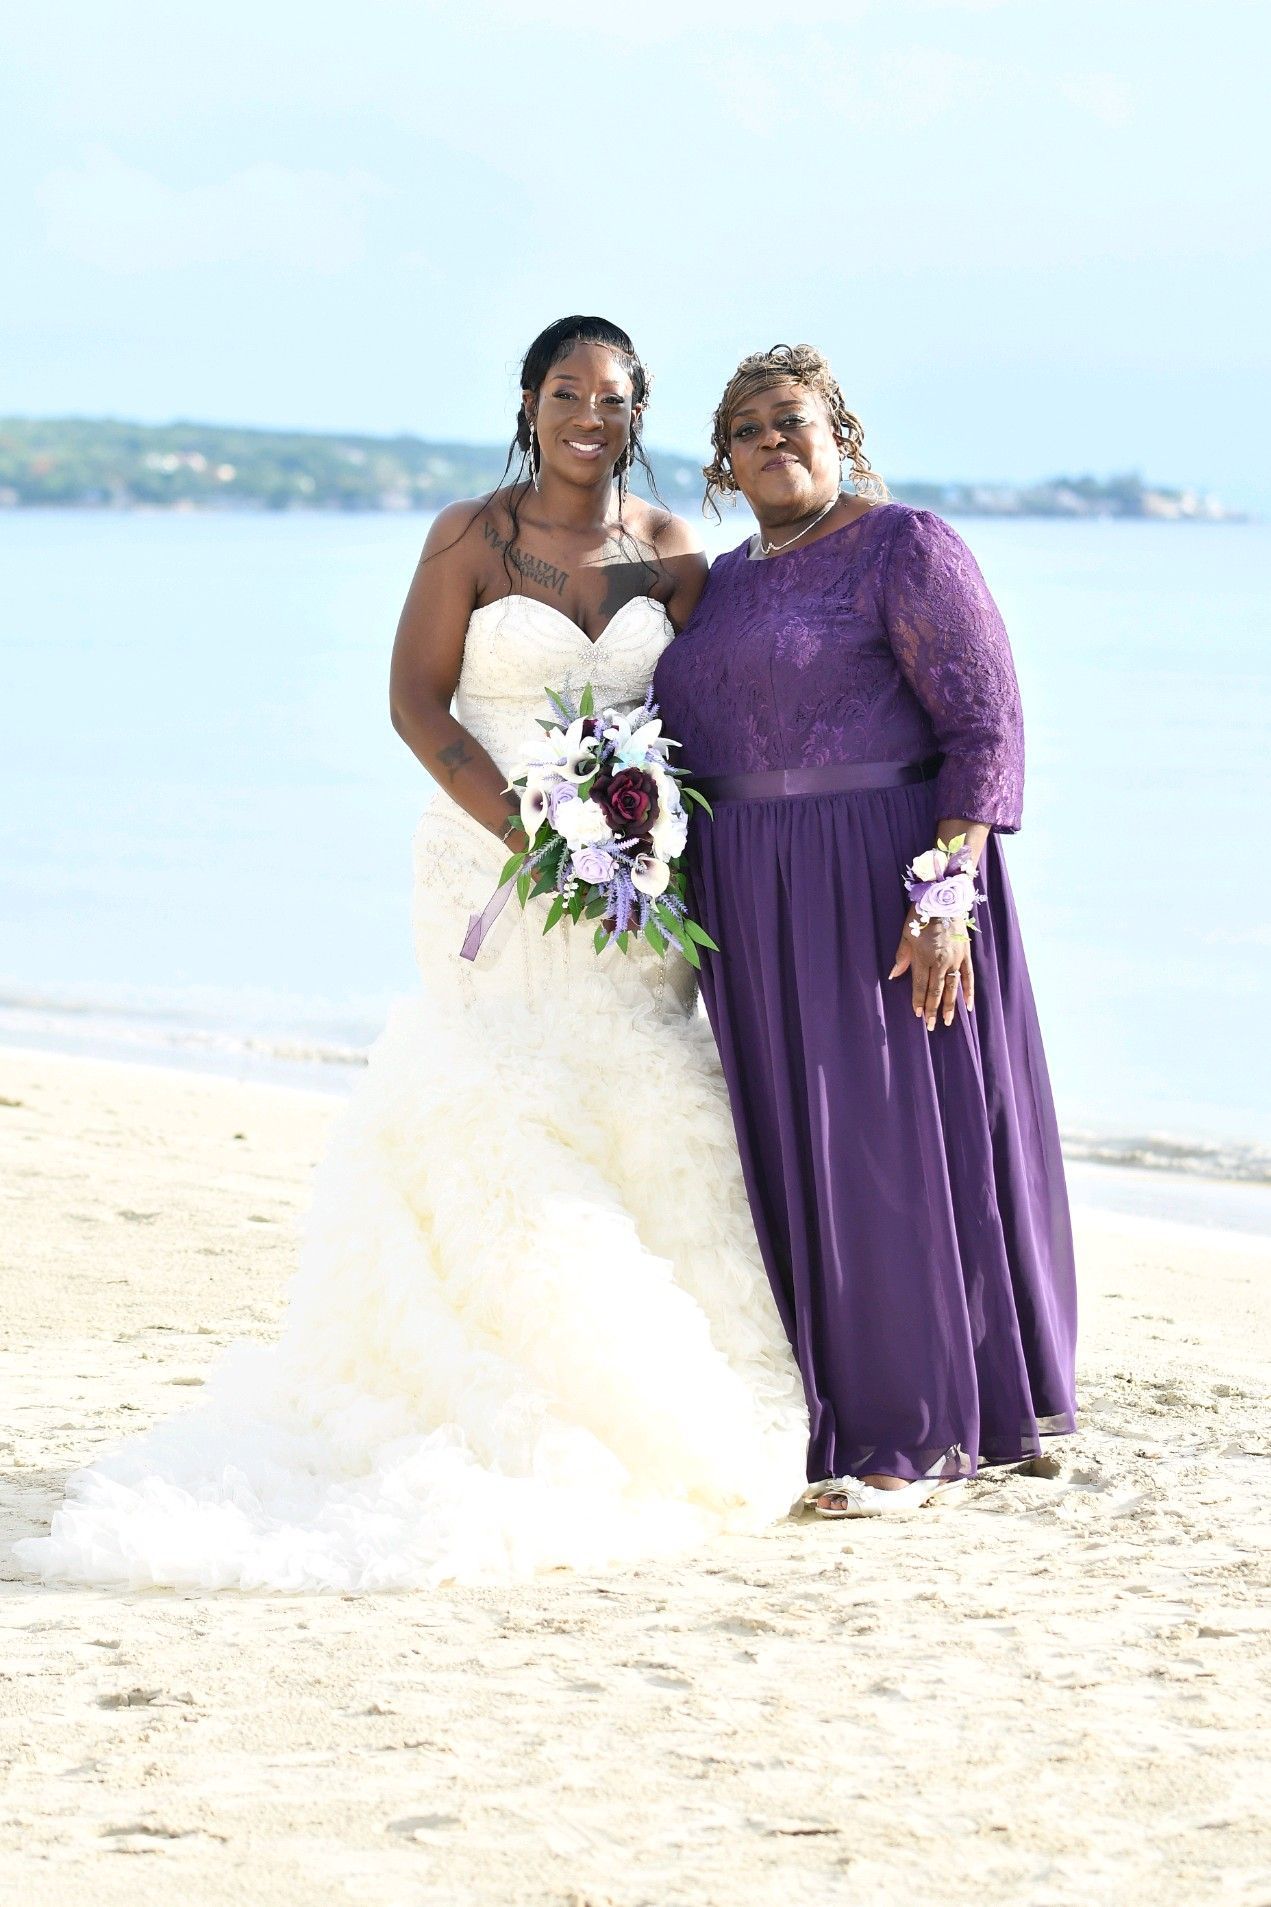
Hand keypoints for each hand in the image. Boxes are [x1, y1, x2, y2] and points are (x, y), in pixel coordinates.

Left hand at [888, 906, 973, 1031]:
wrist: (943, 899)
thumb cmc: (921, 916)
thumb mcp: (906, 934)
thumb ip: (902, 957)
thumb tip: (894, 975)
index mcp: (923, 957)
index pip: (919, 986)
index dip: (918, 1001)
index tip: (918, 1015)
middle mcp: (940, 961)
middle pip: (935, 991)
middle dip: (932, 1009)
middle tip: (931, 1026)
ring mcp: (955, 959)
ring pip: (952, 988)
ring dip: (950, 1006)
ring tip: (948, 1021)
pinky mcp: (966, 955)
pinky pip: (968, 977)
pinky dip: (969, 991)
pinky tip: (969, 1006)